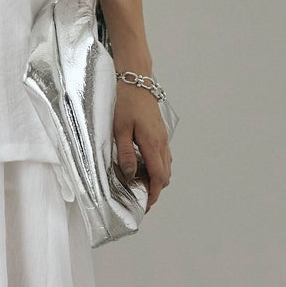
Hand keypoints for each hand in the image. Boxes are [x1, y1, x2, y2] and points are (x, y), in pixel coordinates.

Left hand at [112, 83, 171, 212]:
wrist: (137, 81)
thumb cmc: (126, 102)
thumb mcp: (119, 129)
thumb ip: (125, 153)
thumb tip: (129, 175)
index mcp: (152, 143)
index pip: (158, 176)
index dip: (153, 194)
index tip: (146, 205)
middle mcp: (161, 142)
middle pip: (165, 175)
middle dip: (155, 189)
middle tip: (141, 198)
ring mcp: (163, 137)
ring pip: (166, 166)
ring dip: (157, 178)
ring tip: (141, 185)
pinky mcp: (160, 133)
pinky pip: (163, 156)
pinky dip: (157, 167)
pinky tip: (143, 167)